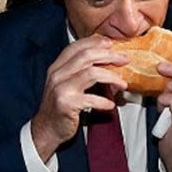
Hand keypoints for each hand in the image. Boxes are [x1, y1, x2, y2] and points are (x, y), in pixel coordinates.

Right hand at [30, 35, 129, 161]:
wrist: (46, 129)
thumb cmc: (60, 107)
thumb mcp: (65, 84)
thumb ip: (79, 72)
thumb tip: (107, 62)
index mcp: (57, 68)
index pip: (76, 47)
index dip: (95, 42)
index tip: (111, 43)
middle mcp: (57, 75)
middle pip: (86, 56)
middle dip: (109, 56)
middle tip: (125, 60)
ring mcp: (61, 89)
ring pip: (91, 73)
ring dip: (112, 77)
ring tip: (122, 84)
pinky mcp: (66, 104)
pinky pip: (91, 99)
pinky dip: (104, 101)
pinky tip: (110, 105)